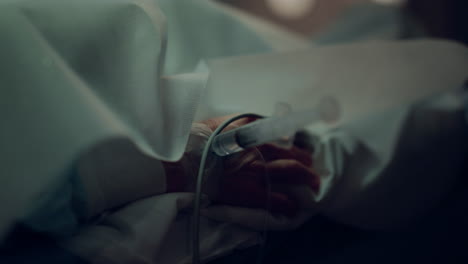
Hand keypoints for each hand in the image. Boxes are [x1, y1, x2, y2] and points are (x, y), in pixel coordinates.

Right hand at [199, 115, 318, 216]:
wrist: (188, 161)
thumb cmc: (202, 141)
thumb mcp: (226, 123)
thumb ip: (246, 122)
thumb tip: (262, 122)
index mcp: (257, 133)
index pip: (288, 137)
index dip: (299, 144)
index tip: (304, 149)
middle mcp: (264, 150)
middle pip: (295, 154)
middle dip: (308, 162)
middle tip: (312, 168)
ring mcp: (260, 171)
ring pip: (295, 173)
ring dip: (308, 179)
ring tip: (315, 186)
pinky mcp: (253, 192)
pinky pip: (280, 200)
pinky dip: (290, 204)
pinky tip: (294, 208)